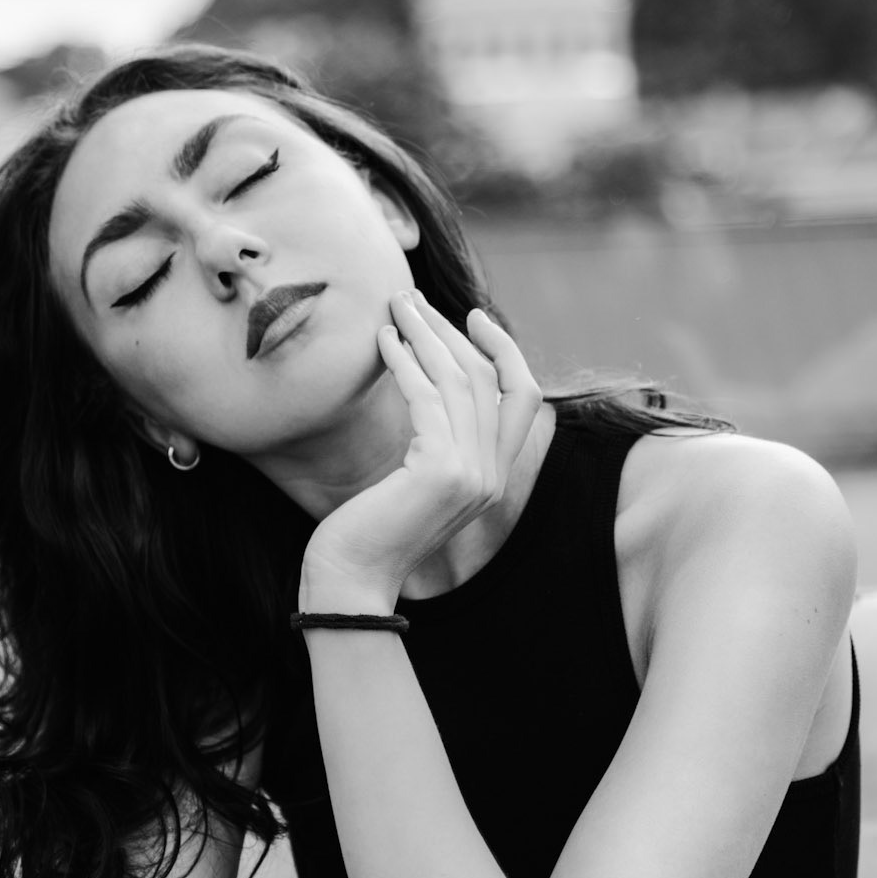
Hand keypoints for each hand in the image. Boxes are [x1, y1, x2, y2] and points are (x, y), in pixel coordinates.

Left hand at [300, 292, 542, 608]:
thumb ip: (437, 442)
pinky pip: (426, 396)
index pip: (524, 397)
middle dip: (449, 330)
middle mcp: (491, 475)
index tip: (471, 316)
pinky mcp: (439, 470)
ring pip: (459, 380)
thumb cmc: (370, 529)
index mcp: (494, 477)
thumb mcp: (416, 481)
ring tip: (394, 307)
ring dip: (424, 334)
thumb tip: (430, 379)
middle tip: (413, 299)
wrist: (352, 578)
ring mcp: (471, 474)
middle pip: (487, 378)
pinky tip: (382, 341)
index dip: (504, 349)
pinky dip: (404, 361)